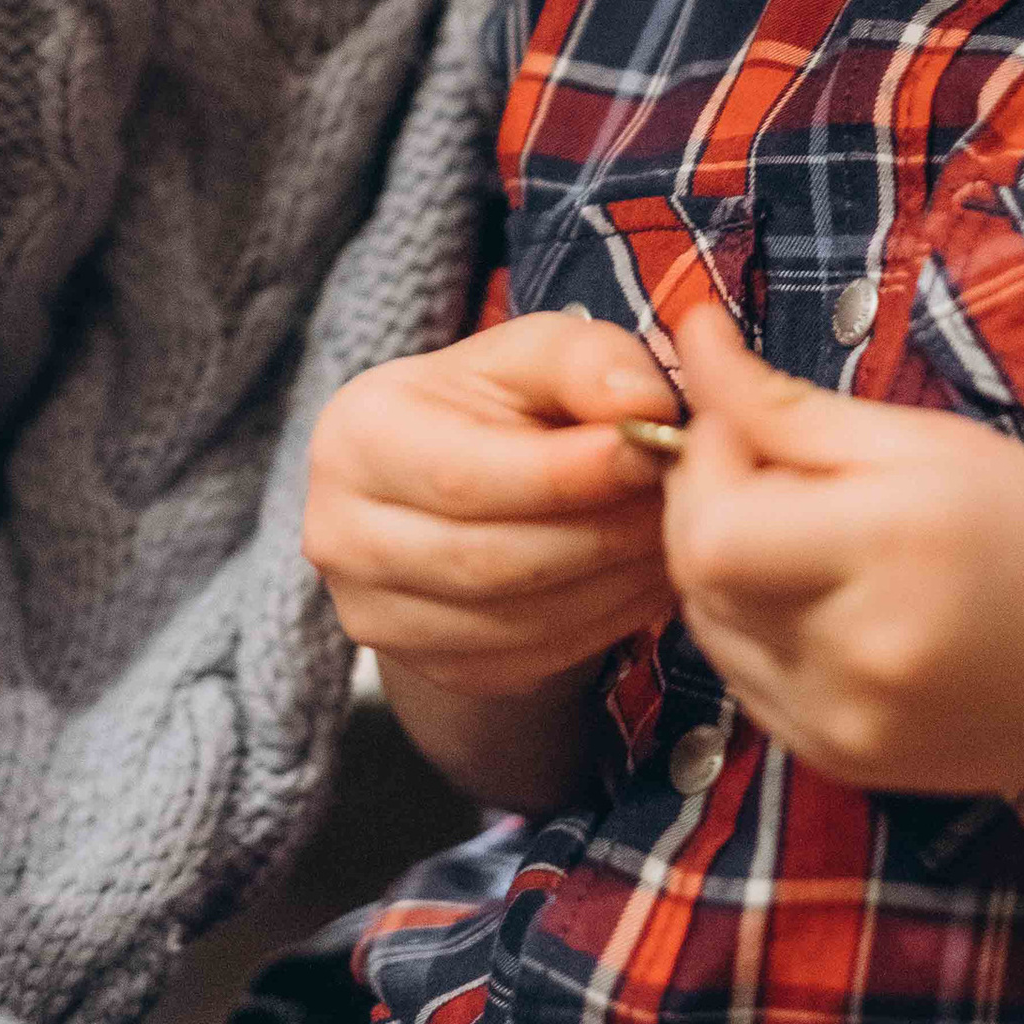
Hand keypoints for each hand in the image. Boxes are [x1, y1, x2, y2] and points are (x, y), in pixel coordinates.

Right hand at [304, 314, 679, 701]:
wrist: (450, 484)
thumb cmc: (492, 405)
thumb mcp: (531, 356)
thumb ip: (585, 360)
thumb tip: (643, 406)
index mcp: (355, 437)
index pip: (464, 477)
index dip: (566, 474)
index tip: (653, 451)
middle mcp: (341, 536)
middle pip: (490, 560)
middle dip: (602, 534)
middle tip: (682, 502)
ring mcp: (375, 615)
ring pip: (517, 620)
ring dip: (614, 584)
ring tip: (673, 536)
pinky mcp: (427, 668)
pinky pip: (530, 659)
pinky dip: (602, 624)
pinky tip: (642, 579)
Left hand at [662, 304, 1023, 802]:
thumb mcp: (927, 441)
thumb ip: (787, 404)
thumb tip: (690, 335)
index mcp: (892, 552)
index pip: (713, 526)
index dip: (705, 461)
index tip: (742, 423)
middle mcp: (861, 654)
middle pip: (700, 576)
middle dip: (707, 501)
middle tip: (768, 466)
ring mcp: (846, 722)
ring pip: (710, 626)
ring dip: (723, 564)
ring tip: (800, 530)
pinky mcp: (838, 758)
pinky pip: (744, 677)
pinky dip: (752, 624)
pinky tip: (815, 593)